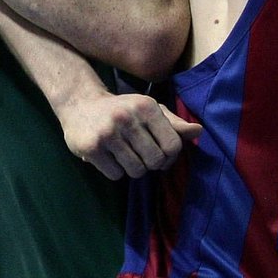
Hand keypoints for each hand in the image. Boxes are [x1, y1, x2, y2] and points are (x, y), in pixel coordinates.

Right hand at [54, 91, 201, 180]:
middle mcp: (127, 117)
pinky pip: (115, 174)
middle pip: (155, 161)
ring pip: (136, 170)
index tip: (160, 155)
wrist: (79, 103)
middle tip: (139, 155)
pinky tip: (108, 156)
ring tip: (123, 155)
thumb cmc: (121, 109)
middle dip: (150, 164)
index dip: (169, 157)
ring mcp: (108, 133)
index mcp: (146, 107)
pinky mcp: (91, 147)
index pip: (173, 146)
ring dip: (132, 168)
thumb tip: (198, 131)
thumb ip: (173, 123)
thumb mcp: (147, 110)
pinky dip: (114, 171)